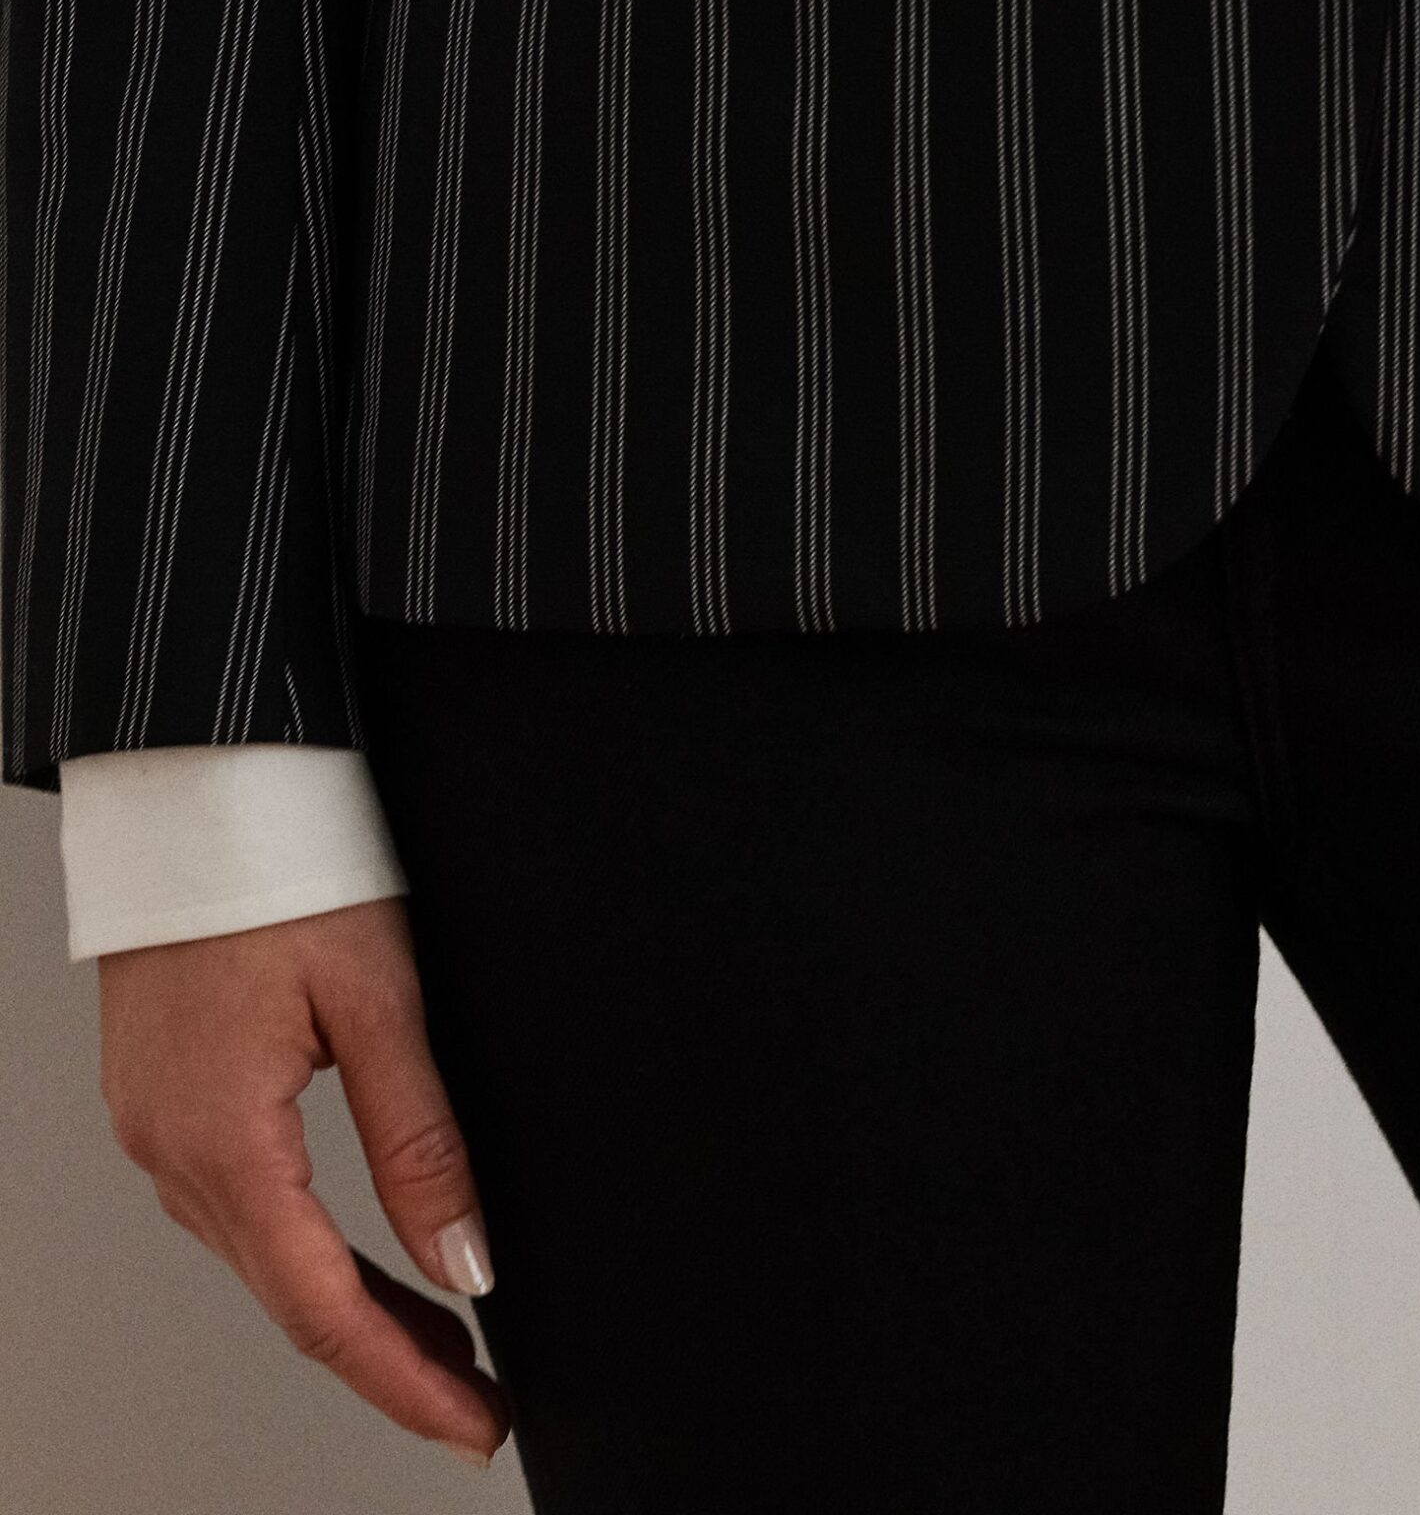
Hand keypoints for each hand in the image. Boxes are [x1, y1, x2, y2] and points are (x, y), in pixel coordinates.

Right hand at [97, 896, 510, 1468]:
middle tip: (477, 1401)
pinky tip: (357, 1256)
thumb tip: (466, 1265)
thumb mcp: (379, 999)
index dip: (403, 1382)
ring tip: (441, 1342)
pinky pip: (237, 1204)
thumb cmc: (285, 861)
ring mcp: (156, 1125)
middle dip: (386, 1361)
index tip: (475, 1427)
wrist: (196, 778)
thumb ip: (422, 1141)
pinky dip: (305, 1247)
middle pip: (287, 1298)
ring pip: (260, 1257)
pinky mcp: (162, 1095)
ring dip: (347, 1306)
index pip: (321, 1307)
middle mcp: (171, 1149)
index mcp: (222, 1137)